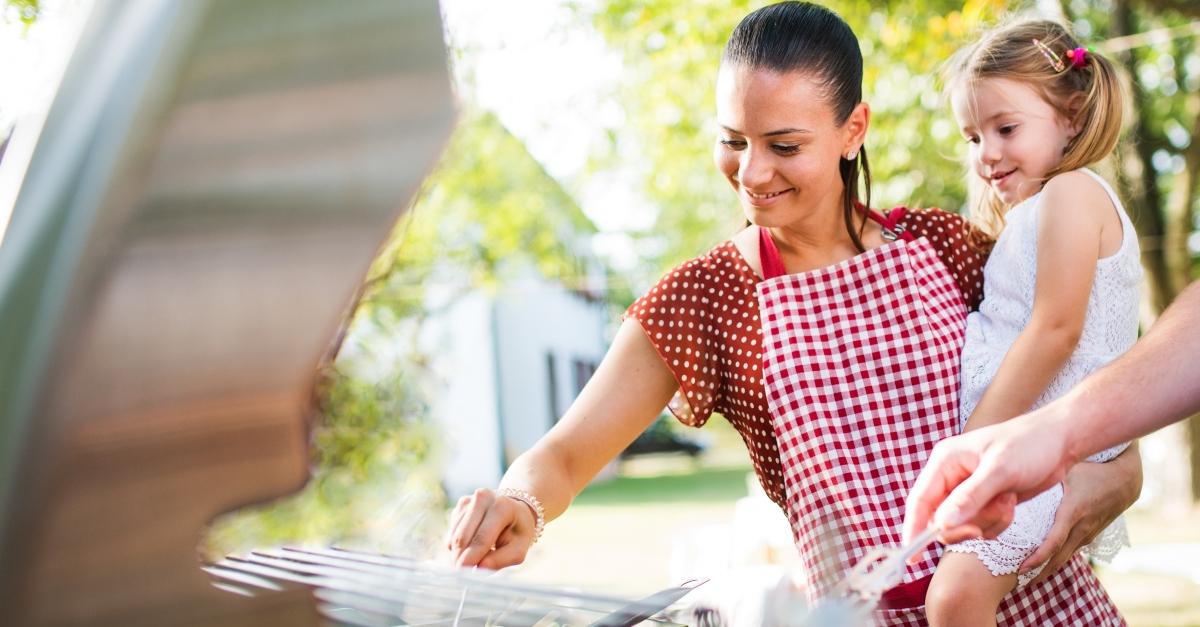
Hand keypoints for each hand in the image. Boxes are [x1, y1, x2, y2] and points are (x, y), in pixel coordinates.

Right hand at [445, 488, 537, 568]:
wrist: (515, 511)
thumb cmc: (518, 533)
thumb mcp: (518, 549)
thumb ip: (500, 560)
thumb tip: (478, 567)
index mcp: (501, 507)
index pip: (481, 538)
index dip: (471, 558)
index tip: (463, 576)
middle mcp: (482, 498)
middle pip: (462, 538)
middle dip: (460, 559)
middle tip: (463, 575)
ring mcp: (469, 500)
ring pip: (454, 537)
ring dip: (459, 554)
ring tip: (474, 558)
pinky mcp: (459, 507)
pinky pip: (451, 534)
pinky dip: (458, 546)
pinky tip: (472, 545)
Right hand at [902, 411, 1072, 545]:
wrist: (1059, 442)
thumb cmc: (1028, 445)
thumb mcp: (999, 470)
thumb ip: (969, 498)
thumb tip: (941, 525)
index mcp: (945, 461)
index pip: (920, 500)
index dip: (914, 528)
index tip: (912, 558)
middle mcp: (951, 476)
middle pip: (942, 519)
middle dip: (968, 524)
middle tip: (984, 524)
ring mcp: (968, 490)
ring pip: (964, 525)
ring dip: (988, 521)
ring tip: (1007, 500)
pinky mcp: (985, 501)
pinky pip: (982, 525)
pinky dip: (998, 522)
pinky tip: (1011, 501)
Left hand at [1021, 445, 1141, 583]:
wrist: (1126, 478)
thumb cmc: (1092, 469)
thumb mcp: (1067, 469)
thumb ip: (1044, 477)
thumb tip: (1015, 479)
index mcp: (1073, 512)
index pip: (1054, 542)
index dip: (1037, 558)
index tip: (1021, 568)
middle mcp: (1082, 527)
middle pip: (1059, 557)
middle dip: (1039, 572)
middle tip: (1019, 583)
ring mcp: (1089, 532)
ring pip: (1067, 555)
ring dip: (1048, 568)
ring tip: (1028, 578)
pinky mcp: (1092, 532)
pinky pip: (1073, 549)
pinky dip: (1059, 558)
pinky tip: (1046, 563)